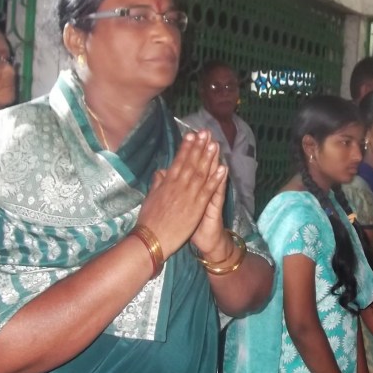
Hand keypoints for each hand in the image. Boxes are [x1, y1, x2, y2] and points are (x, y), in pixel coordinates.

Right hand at [136, 130, 226, 257]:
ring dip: (209, 158)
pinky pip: (209, 190)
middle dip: (199, 147)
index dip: (186, 147)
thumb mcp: (150, 198)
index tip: (191, 135)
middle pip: (191, 163)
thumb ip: (157, 184)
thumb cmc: (149, 220)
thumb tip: (160, 171)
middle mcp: (178, 186)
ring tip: (215, 144)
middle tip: (205, 132)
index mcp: (167, 183)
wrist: (152, 239)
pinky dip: (216, 179)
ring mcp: (188, 195)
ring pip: (201, 173)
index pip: (178, 161)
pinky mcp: (197, 207)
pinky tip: (223, 168)